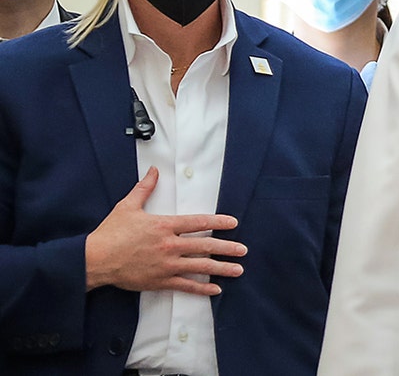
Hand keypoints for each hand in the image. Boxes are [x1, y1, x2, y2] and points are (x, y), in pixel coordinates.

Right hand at [85, 166, 246, 294]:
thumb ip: (144, 188)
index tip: (233, 223)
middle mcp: (169, 245)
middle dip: (227, 248)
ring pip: (200, 267)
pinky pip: (185, 285)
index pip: (198, 223)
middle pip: (205, 246)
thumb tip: (153, 170)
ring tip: (238, 270)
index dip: (218, 222)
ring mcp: (166, 265)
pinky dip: (201, 288)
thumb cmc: (110, 233)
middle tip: (243, 250)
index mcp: (164, 226)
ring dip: (221, 268)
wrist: (94, 259)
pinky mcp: (159, 280)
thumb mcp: (128, 206)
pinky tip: (215, 289)